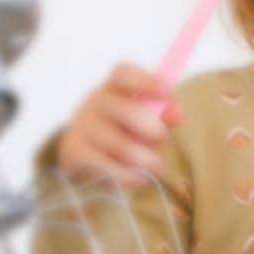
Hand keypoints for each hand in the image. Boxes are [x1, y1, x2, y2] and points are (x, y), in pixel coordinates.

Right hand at [55, 64, 181, 182]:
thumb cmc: (124, 132)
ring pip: (116, 142)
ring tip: (157, 167)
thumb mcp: (144, 120)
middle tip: (161, 137)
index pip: (123, 74)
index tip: (165, 91)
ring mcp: (83, 128)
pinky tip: (141, 179)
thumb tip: (176, 112)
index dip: (144, 81)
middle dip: (147, 124)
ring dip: (143, 158)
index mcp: (114, 89)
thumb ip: (162, 115)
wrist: (83, 156)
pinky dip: (128, 175)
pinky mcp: (76, 154)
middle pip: (120, 107)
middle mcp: (95, 103)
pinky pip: (106, 166)